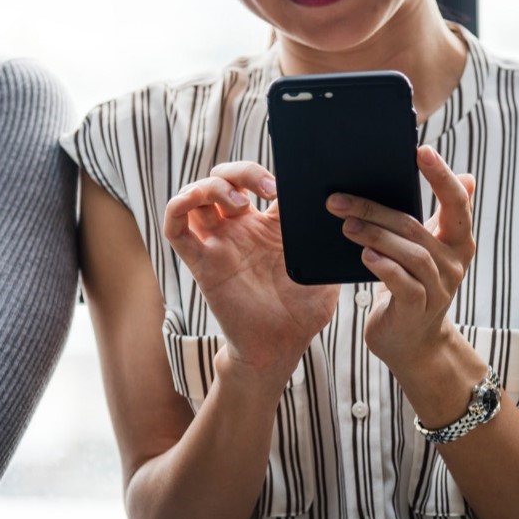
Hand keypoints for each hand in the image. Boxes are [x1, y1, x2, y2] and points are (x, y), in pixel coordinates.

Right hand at [163, 161, 338, 377]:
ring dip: (211, 186)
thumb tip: (342, 213)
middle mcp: (240, 230)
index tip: (285, 185)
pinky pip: (176, 228)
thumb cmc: (304, 310)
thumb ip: (327, 241)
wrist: (281, 346)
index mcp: (269, 226)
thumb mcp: (324, 268)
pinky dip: (178, 206)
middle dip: (240, 172)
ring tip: (239, 203)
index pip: (256, 182)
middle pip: (223, 180)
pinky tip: (193, 201)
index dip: (265, 173)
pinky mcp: (201, 263)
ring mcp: (218, 244)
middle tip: (267, 189)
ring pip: (196, 196)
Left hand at [326, 146, 476, 371]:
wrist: (412, 341)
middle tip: (340, 198)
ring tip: (344, 224)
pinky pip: (402, 283)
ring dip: (373, 235)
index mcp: (458, 241)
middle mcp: (453, 263)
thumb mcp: (430, 248)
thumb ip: (441, 216)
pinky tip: (364, 255)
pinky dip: (383, 266)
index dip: (441, 176)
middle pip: (416, 227)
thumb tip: (468, 176)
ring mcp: (438, 288)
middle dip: (375, 209)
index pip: (456, 202)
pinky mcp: (417, 309)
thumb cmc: (414, 284)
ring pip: (409, 253)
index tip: (420, 150)